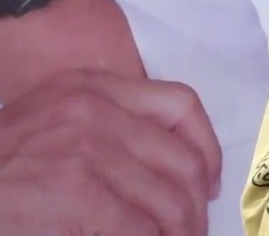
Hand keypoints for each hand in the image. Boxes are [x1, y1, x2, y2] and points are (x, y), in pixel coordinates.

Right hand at [0, 68, 221, 235]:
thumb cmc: (2, 165)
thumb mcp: (55, 124)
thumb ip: (111, 130)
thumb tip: (181, 173)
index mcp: (91, 87)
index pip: (181, 104)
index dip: (208, 148)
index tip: (209, 183)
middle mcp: (93, 108)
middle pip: (182, 159)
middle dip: (195, 206)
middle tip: (192, 231)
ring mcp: (84, 148)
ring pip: (168, 200)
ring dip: (179, 232)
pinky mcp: (75, 190)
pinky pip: (140, 227)